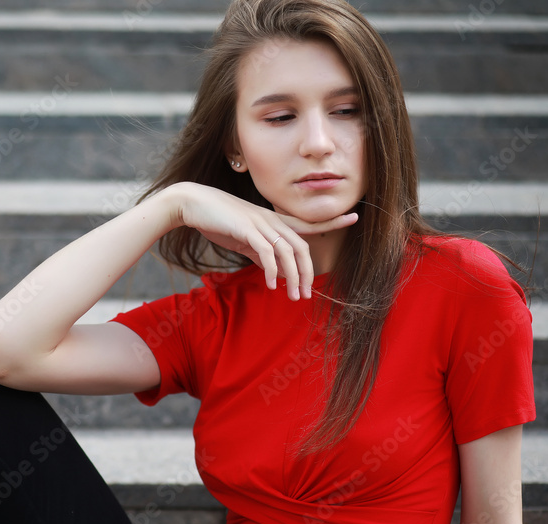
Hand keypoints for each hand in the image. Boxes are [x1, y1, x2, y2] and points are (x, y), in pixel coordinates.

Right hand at [167, 182, 358, 299]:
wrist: (192, 204)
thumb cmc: (217, 220)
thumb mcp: (243, 239)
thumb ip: (260, 254)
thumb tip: (275, 272)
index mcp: (273, 220)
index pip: (307, 223)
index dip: (331, 221)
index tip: (354, 217)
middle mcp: (271, 220)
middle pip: (302, 247)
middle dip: (308, 273)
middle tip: (307, 295)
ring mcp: (260, 224)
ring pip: (287, 252)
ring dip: (293, 277)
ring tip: (294, 296)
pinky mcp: (246, 230)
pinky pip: (266, 253)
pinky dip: (271, 270)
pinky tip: (271, 285)